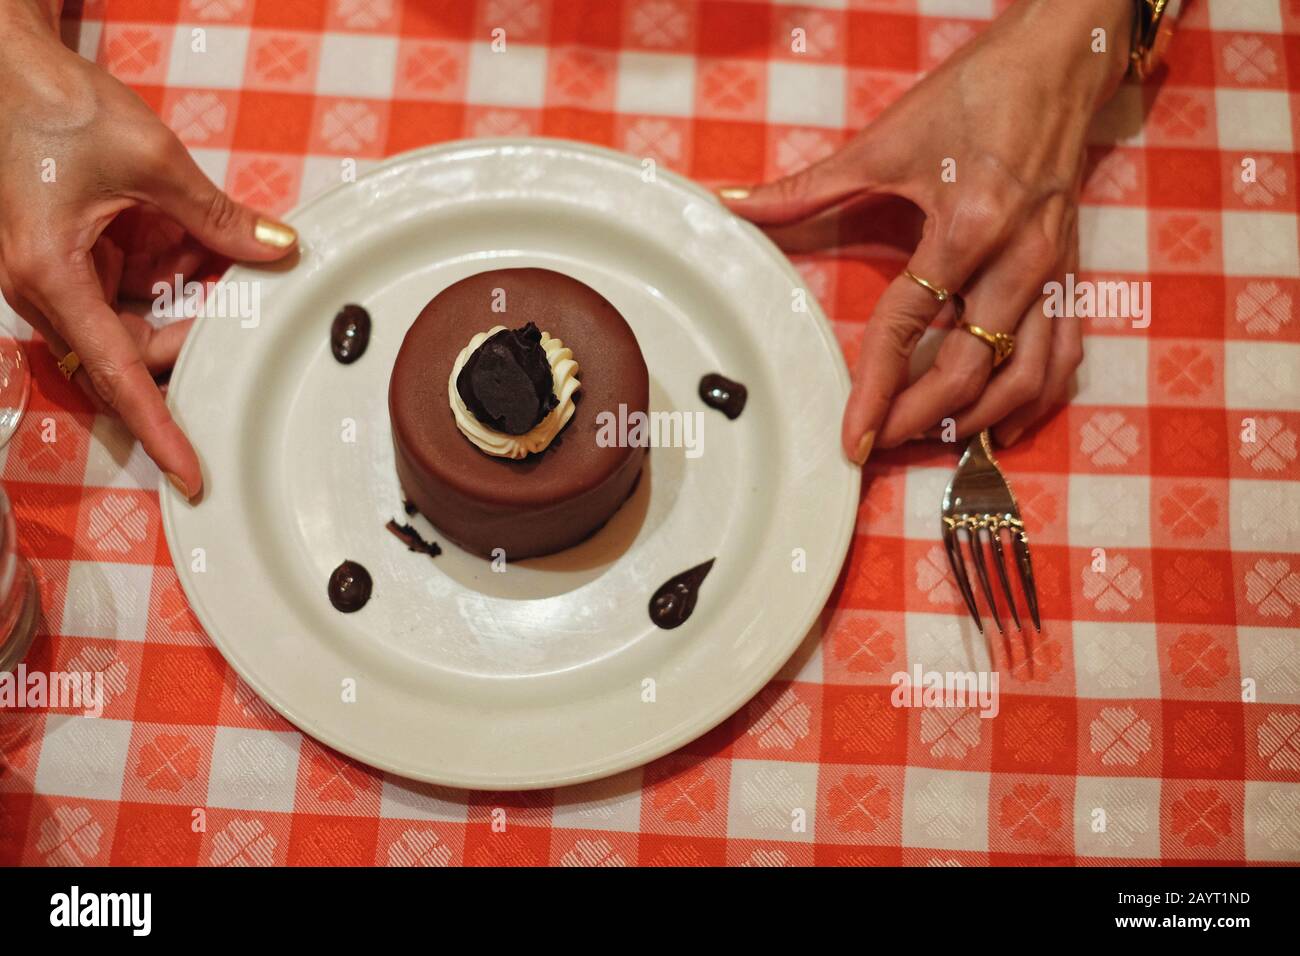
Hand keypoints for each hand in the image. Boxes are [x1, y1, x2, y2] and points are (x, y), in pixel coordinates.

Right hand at [0, 1, 297, 496]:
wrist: (10, 68)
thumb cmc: (59, 108)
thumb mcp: (154, 162)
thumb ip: (219, 217)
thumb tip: (280, 251)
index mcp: (53, 275)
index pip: (119, 375)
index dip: (161, 430)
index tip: (191, 474)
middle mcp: (47, 290)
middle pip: (136, 353)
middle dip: (194, 336)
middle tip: (242, 303)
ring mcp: (60, 279)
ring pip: (140, 325)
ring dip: (188, 303)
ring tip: (223, 263)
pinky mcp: (76, 262)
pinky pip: (135, 293)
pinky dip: (175, 278)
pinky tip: (201, 249)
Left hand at [721, 0, 1133, 462]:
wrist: (1058, 61)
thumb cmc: (973, 94)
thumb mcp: (885, 140)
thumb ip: (807, 188)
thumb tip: (734, 206)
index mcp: (966, 223)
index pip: (909, 325)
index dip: (877, 388)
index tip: (855, 437)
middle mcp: (1018, 257)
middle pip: (970, 368)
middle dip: (922, 418)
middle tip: (883, 445)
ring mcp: (1053, 270)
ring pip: (1027, 376)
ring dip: (980, 421)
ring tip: (934, 442)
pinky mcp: (1073, 273)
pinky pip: (1065, 355)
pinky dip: (1035, 399)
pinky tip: (1001, 424)